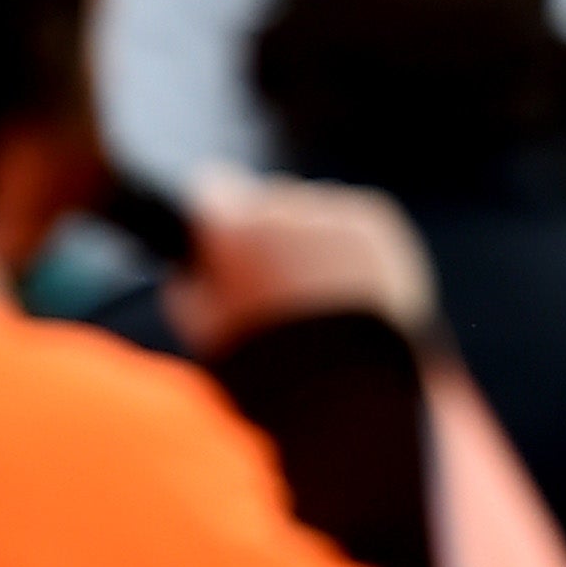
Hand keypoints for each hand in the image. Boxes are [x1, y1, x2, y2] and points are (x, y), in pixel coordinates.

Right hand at [165, 167, 436, 355]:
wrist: (346, 381)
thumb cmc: (263, 361)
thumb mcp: (199, 324)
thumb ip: (189, 279)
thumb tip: (192, 261)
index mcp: (230, 227)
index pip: (212, 186)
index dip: (218, 216)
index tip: (223, 234)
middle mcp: (282, 206)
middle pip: (269, 200)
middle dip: (268, 230)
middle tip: (276, 281)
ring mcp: (334, 211)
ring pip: (314, 210)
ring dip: (312, 237)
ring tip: (318, 295)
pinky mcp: (376, 221)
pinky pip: (355, 219)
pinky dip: (351, 245)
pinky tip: (348, 287)